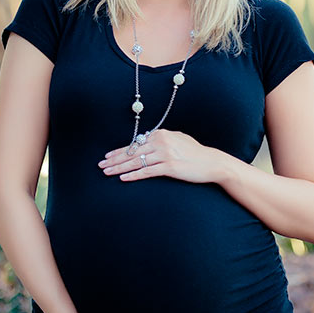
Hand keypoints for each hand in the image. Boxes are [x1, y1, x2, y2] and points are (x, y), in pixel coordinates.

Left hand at [99, 129, 222, 183]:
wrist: (212, 162)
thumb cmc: (195, 152)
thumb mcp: (178, 139)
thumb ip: (162, 139)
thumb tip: (147, 140)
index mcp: (161, 134)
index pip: (135, 143)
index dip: (120, 151)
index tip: (108, 156)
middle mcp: (161, 142)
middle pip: (132, 152)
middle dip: (114, 159)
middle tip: (101, 165)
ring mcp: (165, 154)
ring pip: (136, 162)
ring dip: (120, 168)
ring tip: (107, 173)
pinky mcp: (170, 167)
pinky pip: (147, 171)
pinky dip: (134, 175)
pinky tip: (123, 178)